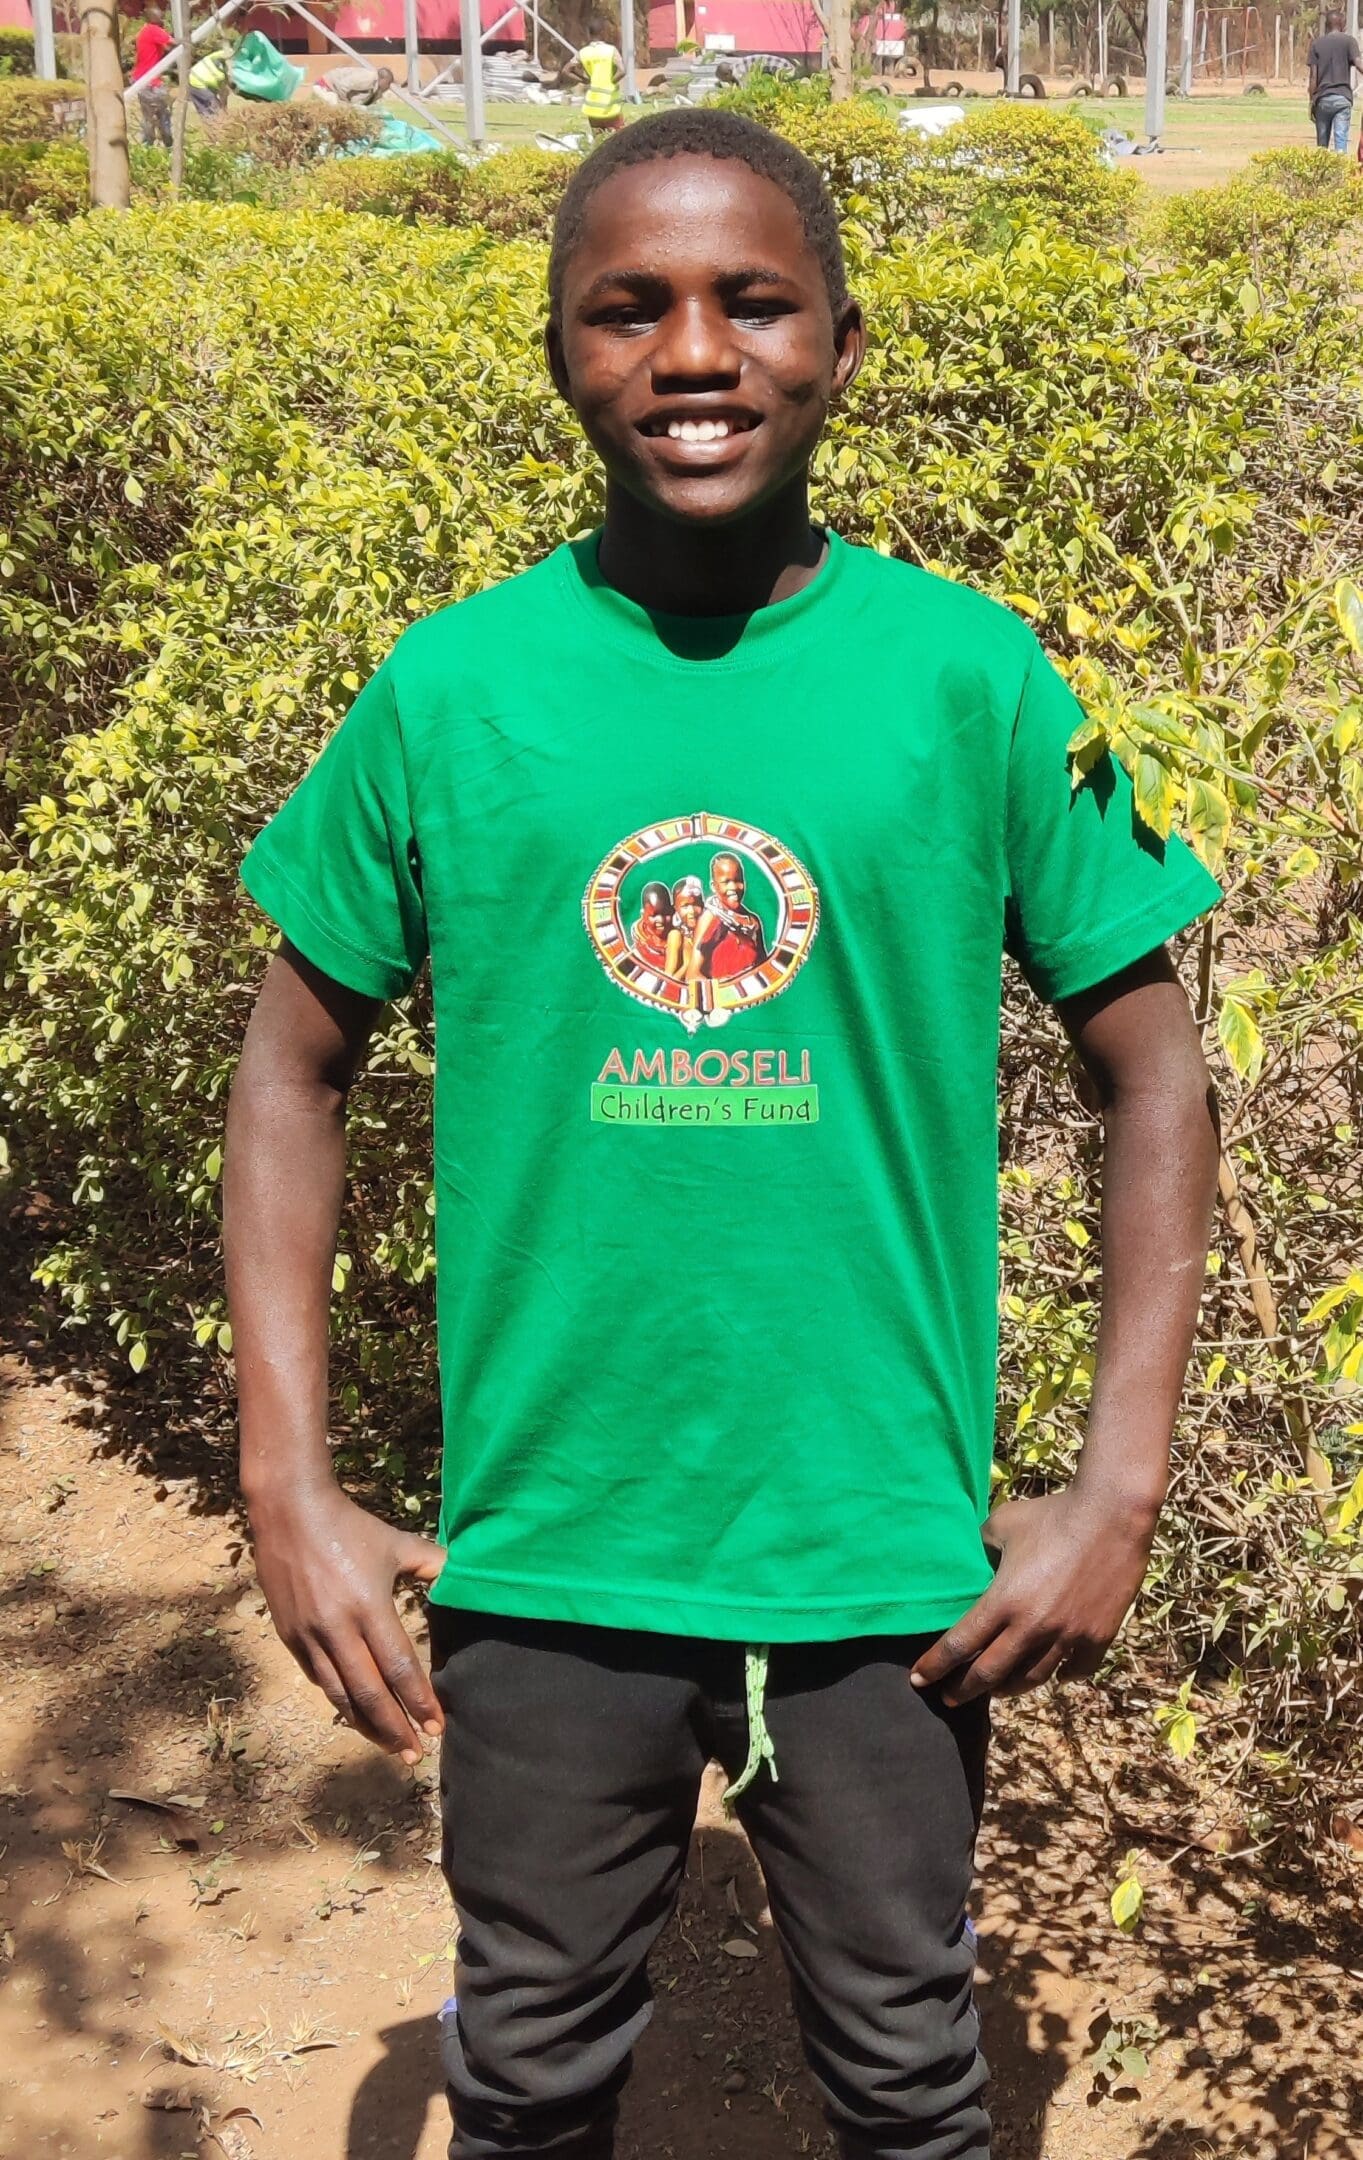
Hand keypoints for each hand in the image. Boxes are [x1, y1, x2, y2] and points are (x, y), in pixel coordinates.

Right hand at [250, 1485, 446, 1761]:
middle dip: (396, 1728)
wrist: (290, 1512)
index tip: (436, 1726)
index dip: (419, 1701)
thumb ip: (434, 1565)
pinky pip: (318, 1679)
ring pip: (340, 1694)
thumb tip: (463, 1577)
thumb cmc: (351, 1526)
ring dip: (366, 1725)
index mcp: (369, 1606)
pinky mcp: (290, 1636)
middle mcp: (338, 1628)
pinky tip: (356, 1713)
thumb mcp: (397, 1543)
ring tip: (389, 1745)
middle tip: (416, 1754)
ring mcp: (310, 1635)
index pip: (399, 1667)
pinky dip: (340, 1700)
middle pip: (370, 1693)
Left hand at [909, 1486, 1158, 1707]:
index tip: (918, 1680)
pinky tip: (1056, 1675)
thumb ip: (983, 1545)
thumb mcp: (1004, 1522)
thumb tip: (977, 1559)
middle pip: (989, 1674)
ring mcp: (1067, 1636)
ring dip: (1009, 1687)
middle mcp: (1032, 1627)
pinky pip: (1076, 1670)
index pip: (959, 1644)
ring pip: (1031, 1678)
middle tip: (950, 1699)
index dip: (935, 1665)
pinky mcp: (1098, 1637)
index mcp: (1003, 1600)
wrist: (1113, 1515)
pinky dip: (1062, 1675)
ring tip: (997, 1690)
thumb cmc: (1053, 1514)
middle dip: (964, 1690)